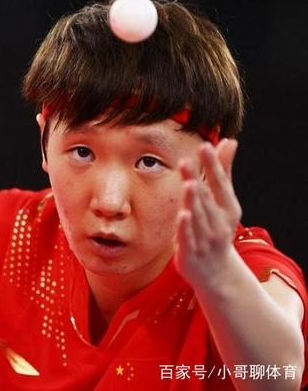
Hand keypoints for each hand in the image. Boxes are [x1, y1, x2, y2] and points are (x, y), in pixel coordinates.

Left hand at [173, 139, 241, 288]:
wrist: (216, 273)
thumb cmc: (216, 229)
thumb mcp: (222, 201)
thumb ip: (223, 171)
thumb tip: (229, 140)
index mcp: (228, 208)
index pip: (220, 184)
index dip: (213, 165)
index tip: (205, 145)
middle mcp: (219, 223)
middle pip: (207, 198)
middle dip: (197, 179)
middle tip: (187, 160)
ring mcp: (206, 239)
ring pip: (199, 217)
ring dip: (194, 201)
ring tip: (189, 183)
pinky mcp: (190, 252)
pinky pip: (188, 238)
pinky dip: (186, 227)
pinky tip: (182, 214)